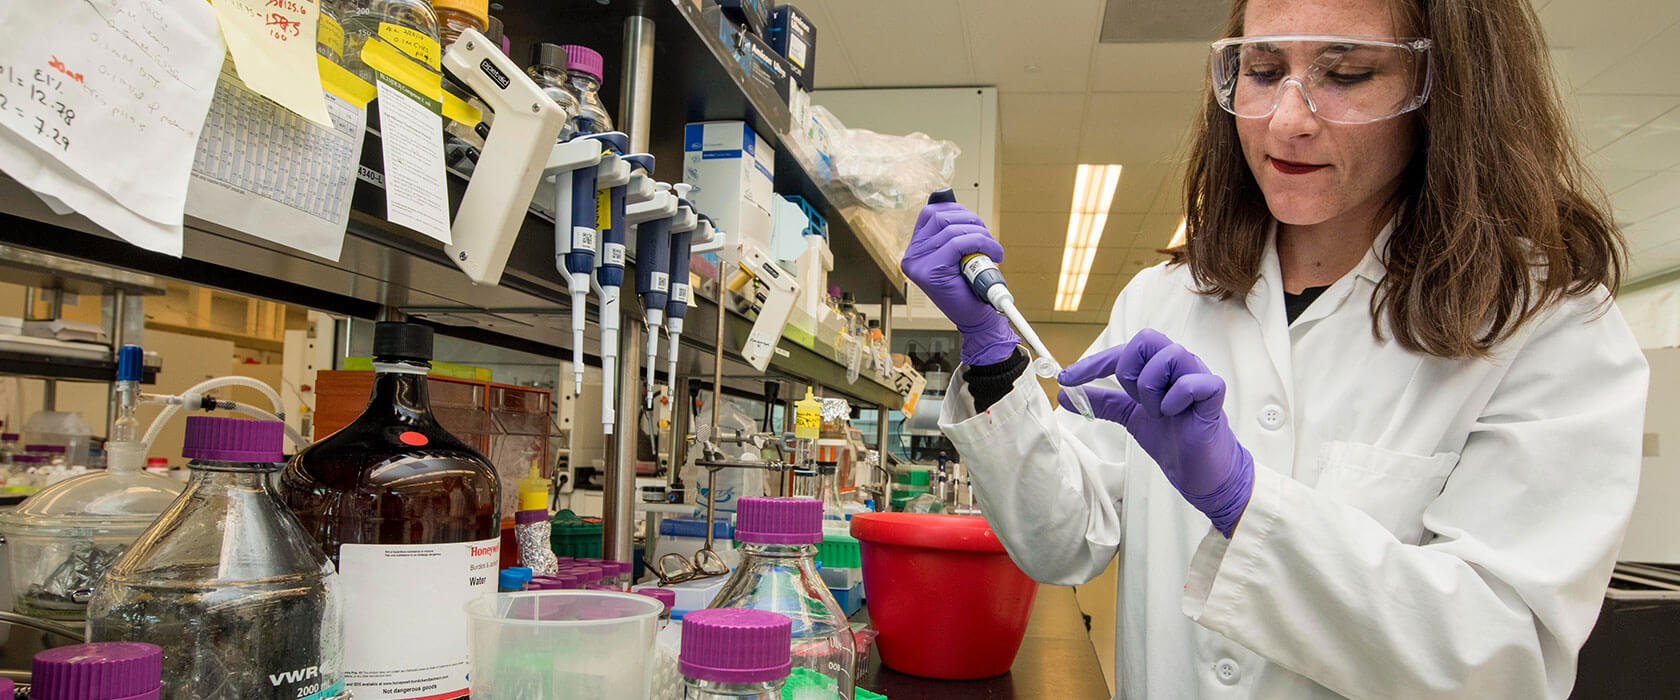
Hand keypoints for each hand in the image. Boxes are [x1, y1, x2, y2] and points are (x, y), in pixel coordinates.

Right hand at [900, 201, 1018, 365]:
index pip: (930, 213)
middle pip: (941, 217)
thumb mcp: (958, 255)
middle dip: (972, 220)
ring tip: (992, 248)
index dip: (955, 209)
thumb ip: (949, 231)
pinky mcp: (932, 271)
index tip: (973, 221)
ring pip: (952, 229)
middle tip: (987, 236)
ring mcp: (919, 264)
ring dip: (981, 234)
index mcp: (916, 250)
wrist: (975, 318)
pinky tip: (993, 253)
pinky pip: (959, 243)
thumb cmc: (968, 287)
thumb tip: (947, 198)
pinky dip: (982, 243)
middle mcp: (912, 256)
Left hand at [1058, 329, 1252, 535]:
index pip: (1123, 351)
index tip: (1067, 378)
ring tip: (1157, 412)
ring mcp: (1198, 377)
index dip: (1093, 363)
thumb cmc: (1172, 437)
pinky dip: (1176, 399)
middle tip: (1134, 399)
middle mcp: (1179, 365)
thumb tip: (1067, 394)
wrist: (1200, 471)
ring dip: (1152, 388)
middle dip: (1130, 370)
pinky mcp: (1214, 397)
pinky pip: (1194, 382)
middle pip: (1147, 338)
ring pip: (1170, 355)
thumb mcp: (1129, 416)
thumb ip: (1103, 402)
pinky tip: (1174, 414)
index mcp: (1159, 366)